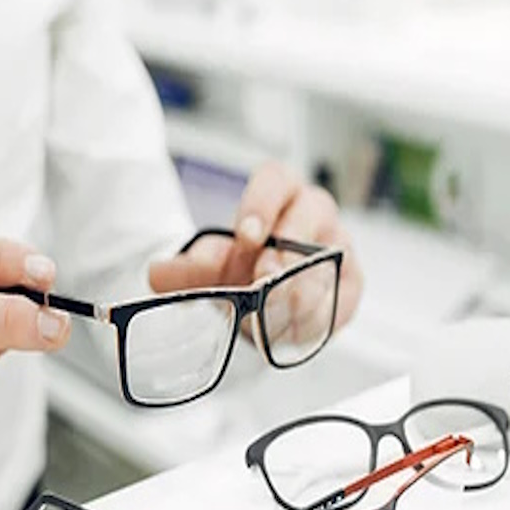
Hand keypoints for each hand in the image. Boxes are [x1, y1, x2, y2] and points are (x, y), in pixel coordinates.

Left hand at [149, 162, 362, 332]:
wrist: (263, 305)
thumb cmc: (242, 270)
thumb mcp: (209, 267)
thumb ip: (188, 268)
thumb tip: (159, 274)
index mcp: (280, 194)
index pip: (277, 180)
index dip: (262, 203)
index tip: (246, 235)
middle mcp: (314, 213)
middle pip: (312, 212)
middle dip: (286, 247)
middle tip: (263, 277)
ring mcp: (338, 246)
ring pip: (329, 258)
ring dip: (298, 288)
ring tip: (270, 311)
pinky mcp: (350, 283)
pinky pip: (340, 298)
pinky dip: (313, 317)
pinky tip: (288, 328)